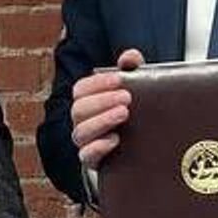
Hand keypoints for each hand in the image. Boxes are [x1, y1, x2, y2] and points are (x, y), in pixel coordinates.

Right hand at [70, 47, 144, 169]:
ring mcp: (86, 142)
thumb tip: (130, 57)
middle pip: (79, 109)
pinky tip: (116, 139)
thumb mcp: (133, 89)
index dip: (97, 83)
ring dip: (102, 121)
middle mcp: (81, 122)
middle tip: (127, 98)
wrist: (138, 147)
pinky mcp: (93, 160)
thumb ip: (131, 70)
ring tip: (124, 113)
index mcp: (86, 102)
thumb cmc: (130, 111)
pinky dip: (98, 147)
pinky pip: (86, 156)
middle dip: (102, 101)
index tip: (119, 79)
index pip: (81, 89)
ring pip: (80, 132)